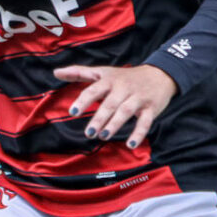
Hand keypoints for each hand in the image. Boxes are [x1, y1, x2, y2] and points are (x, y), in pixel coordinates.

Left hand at [53, 63, 177, 148]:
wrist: (160, 74)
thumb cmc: (125, 76)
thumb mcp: (102, 72)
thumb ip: (79, 73)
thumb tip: (55, 72)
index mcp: (109, 81)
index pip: (93, 90)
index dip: (83, 101)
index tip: (72, 112)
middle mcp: (123, 88)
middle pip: (110, 104)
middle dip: (99, 118)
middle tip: (88, 133)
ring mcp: (138, 98)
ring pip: (125, 112)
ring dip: (114, 125)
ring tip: (103, 136)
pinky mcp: (151, 108)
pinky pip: (145, 122)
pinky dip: (139, 133)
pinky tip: (130, 145)